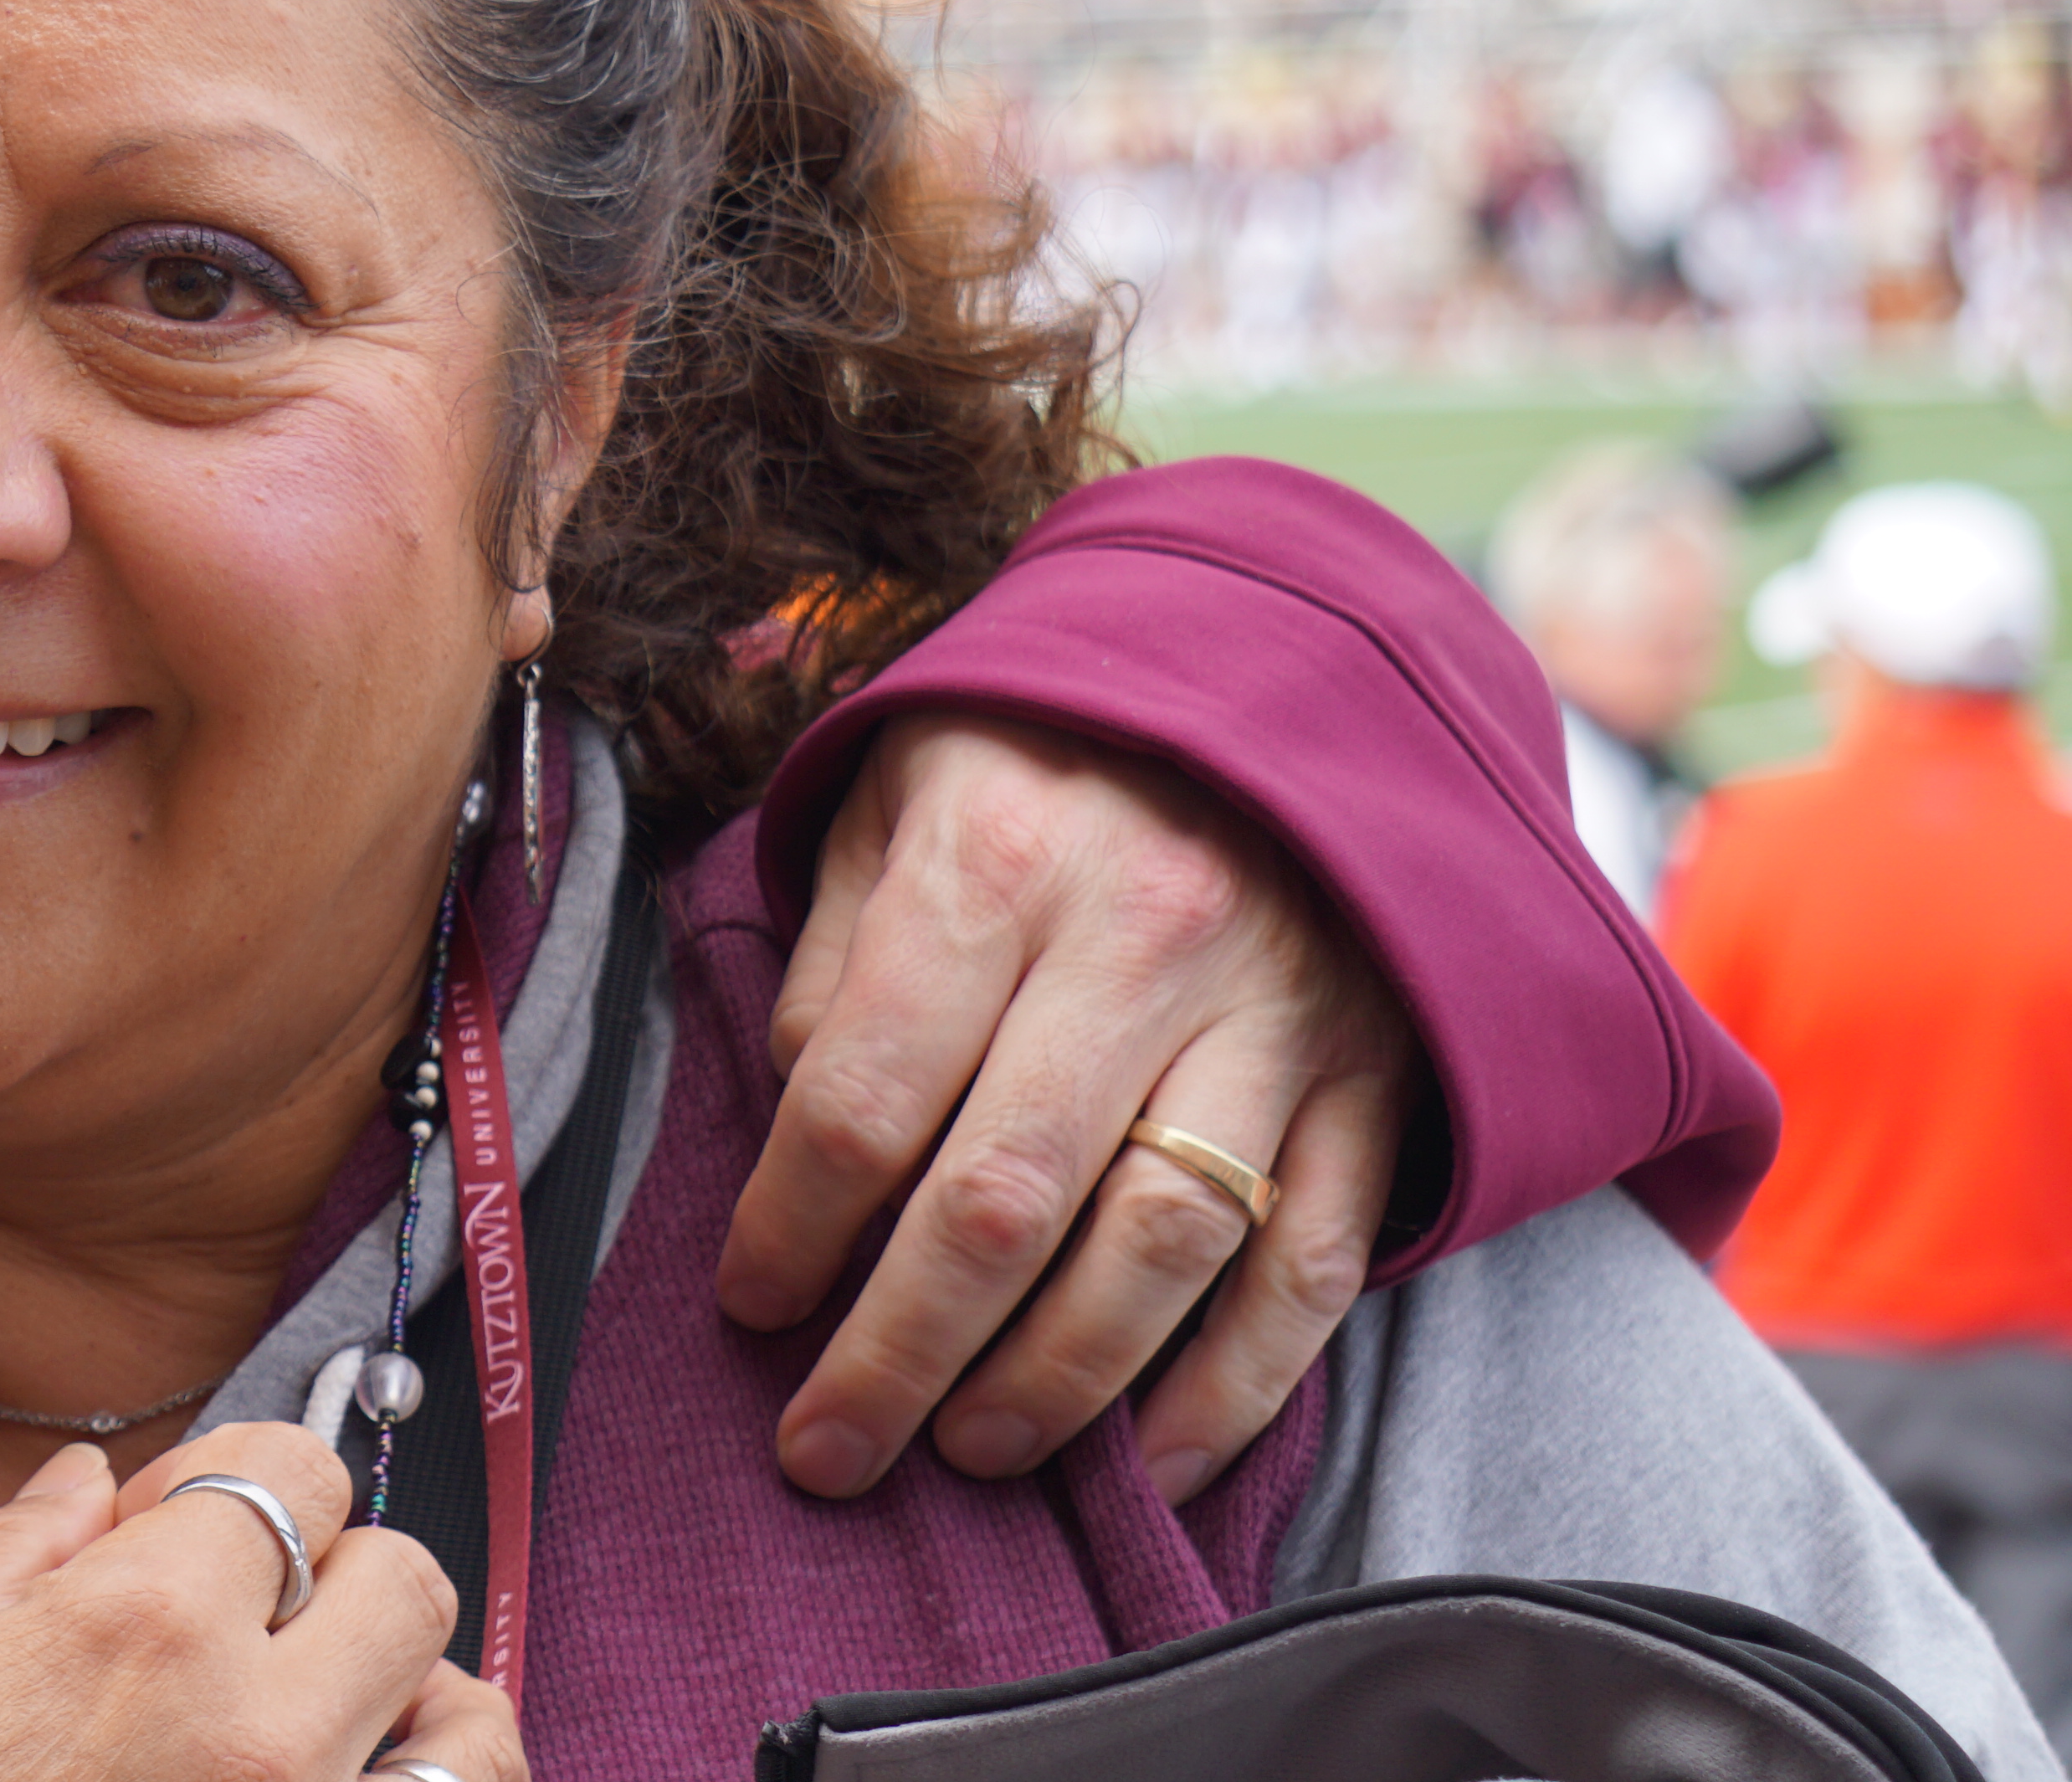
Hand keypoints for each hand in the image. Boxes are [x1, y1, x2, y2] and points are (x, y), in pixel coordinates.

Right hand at [0, 1424, 516, 1781]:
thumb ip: (5, 1552)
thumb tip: (87, 1489)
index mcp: (143, 1627)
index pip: (295, 1470)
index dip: (240, 1479)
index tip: (185, 1527)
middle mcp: (255, 1734)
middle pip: (406, 1586)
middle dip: (336, 1578)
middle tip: (253, 1624)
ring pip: (470, 1739)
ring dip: (413, 1709)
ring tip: (333, 1725)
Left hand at [717, 710, 1416, 1506]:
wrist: (1285, 662)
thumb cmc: (1042, 748)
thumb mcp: (894, 789)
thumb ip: (836, 952)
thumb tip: (798, 1122)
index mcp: (996, 859)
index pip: (864, 1095)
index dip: (791, 1226)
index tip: (748, 1307)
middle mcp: (1142, 941)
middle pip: (1001, 1202)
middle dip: (896, 1355)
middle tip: (828, 1450)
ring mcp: (1273, 1016)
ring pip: (1158, 1251)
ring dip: (1052, 1385)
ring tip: (966, 1452)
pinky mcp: (1372, 1077)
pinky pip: (1306, 1265)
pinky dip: (1232, 1389)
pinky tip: (1147, 1460)